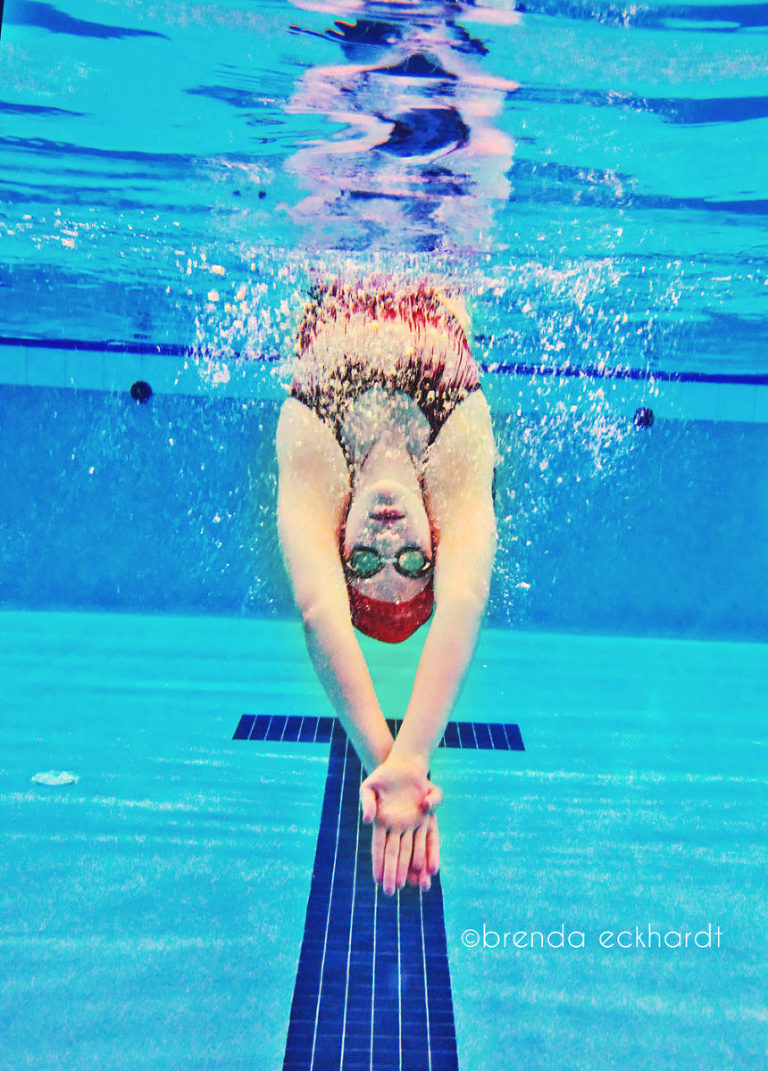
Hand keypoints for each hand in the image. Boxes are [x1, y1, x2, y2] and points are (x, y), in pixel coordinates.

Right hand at [360, 753, 442, 894]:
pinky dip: (431, 853)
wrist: (404, 766)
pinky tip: (433, 869)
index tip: (378, 880)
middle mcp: (398, 828)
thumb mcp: (368, 788)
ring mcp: (413, 824)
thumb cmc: (383, 777)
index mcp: (382, 823)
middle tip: (393, 891)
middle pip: (397, 854)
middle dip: (396, 873)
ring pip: (415, 850)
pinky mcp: (427, 818)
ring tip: (421, 886)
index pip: (379, 847)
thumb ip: (367, 803)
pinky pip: (429, 839)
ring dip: (417, 868)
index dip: (379, 863)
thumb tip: (368, 821)